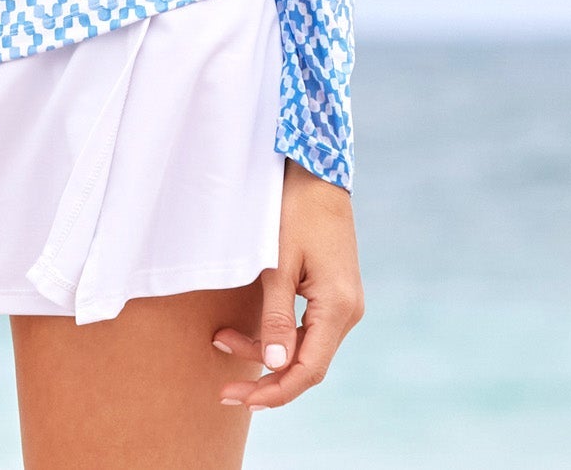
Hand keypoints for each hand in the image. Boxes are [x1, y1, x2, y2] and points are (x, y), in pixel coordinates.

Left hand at [213, 156, 363, 410]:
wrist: (317, 173)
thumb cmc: (293, 210)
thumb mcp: (277, 263)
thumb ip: (275, 316)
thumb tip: (274, 367)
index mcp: (337, 307)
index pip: (308, 370)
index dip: (274, 392)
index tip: (240, 399)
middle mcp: (348, 311)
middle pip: (307, 364)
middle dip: (265, 378)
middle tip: (224, 386)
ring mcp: (345, 303)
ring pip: (306, 347)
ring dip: (267, 352)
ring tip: (222, 339)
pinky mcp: (335, 293)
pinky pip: (308, 329)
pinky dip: (279, 335)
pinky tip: (251, 331)